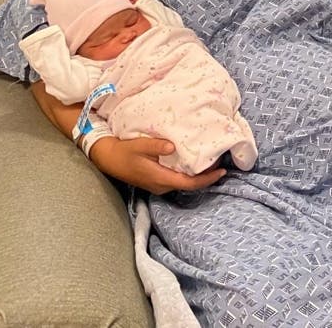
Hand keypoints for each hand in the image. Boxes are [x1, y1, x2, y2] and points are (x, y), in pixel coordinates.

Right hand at [90, 136, 224, 194]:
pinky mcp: (156, 181)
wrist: (108, 159)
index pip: (189, 183)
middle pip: (190, 185)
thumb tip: (173, 146)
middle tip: (222, 162)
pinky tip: (196, 163)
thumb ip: (156, 146)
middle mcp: (161, 186)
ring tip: (213, 161)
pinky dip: (189, 173)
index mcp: (160, 178)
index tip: (222, 171)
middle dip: (207, 176)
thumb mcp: (139, 146)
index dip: (207, 179)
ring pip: (184, 183)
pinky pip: (178, 179)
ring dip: (199, 175)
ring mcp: (158, 185)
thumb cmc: (124, 152)